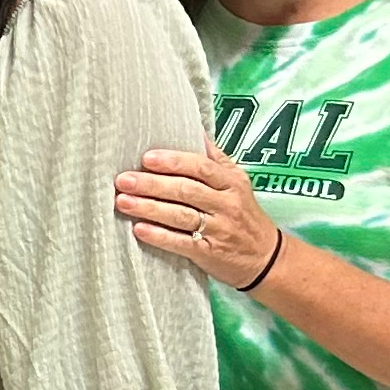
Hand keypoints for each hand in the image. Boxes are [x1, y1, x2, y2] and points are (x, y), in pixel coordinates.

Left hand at [117, 147, 278, 293]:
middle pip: (186, 191)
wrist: (266, 257)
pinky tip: (139, 229)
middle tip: (124, 180)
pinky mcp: (210, 253)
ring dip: (149, 208)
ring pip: (181, 216)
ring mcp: (219, 229)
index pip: (202, 168)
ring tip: (123, 201)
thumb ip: (216, 160)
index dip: (174, 162)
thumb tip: (196, 132)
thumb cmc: (244, 214)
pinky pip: (182, 243)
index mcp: (232, 183)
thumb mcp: (239, 183)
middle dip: (152, 184)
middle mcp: (226, 204)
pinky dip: (160, 236)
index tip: (147, 158)